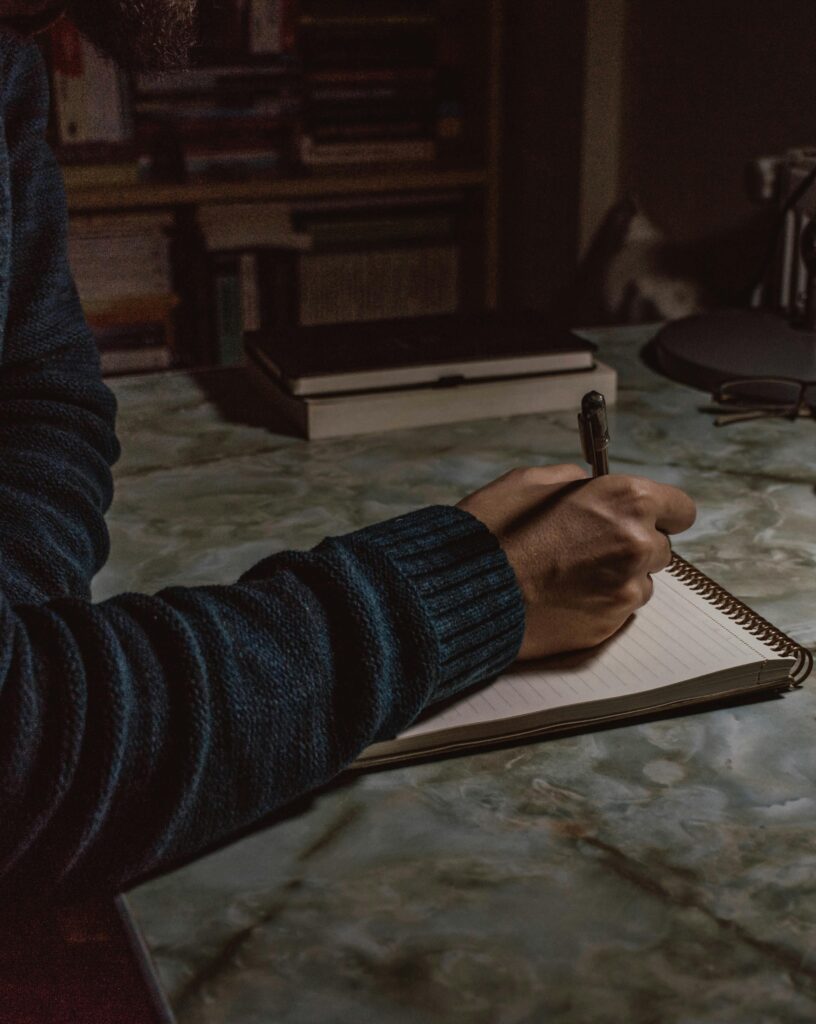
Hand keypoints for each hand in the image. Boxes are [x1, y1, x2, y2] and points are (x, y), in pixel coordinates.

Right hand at [457, 465, 696, 658]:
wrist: (468, 590)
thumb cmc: (494, 532)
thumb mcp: (530, 482)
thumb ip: (574, 481)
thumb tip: (589, 485)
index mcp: (625, 501)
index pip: (681, 510)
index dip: (661, 514)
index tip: (645, 518)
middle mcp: (636, 544)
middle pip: (661, 548)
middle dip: (633, 546)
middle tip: (590, 548)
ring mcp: (625, 590)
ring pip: (640, 582)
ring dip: (617, 578)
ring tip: (570, 575)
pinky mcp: (610, 625)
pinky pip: (618, 611)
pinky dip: (598, 604)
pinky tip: (563, 596)